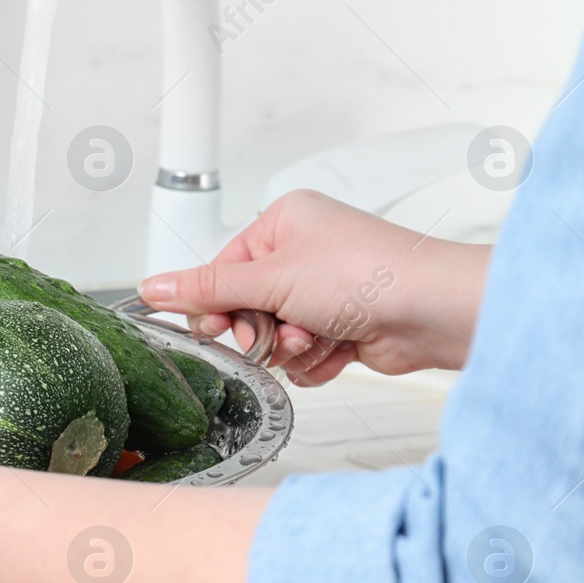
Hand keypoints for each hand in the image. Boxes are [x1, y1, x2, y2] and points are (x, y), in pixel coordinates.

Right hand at [140, 189, 490, 385]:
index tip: (213, 325)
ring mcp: (326, 292)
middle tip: (269, 333)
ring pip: (274, 337)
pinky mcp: (343, 327)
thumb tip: (153, 287)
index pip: (224, 269)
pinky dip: (315, 359)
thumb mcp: (269, 278)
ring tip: (315, 336)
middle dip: (258, 329)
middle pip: (246, 306)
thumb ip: (206, 288)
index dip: (216, 303)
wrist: (431, 311)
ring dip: (289, 347)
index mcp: (285, 223)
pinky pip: (303, 355)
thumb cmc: (368, 273)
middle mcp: (306, 253)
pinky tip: (337, 348)